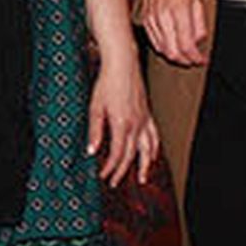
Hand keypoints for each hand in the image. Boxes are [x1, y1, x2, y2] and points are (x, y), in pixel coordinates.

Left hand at [88, 57, 160, 186]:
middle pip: (131, 155)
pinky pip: (154, 136)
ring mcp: (144, 120)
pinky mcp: (147, 114)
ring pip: (148, 149)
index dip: (110, 168)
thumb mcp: (95, 107)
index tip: (103, 175)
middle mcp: (136, 125)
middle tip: (114, 182)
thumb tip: (91, 151)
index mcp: (122, 124)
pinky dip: (154, 149)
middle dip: (123, 171)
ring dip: (144, 165)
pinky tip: (152, 155)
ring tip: (141, 178)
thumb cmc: (107, 83)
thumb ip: (95, 131)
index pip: (118, 154)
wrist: (123, 64)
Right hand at [141, 0, 207, 65]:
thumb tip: (199, 42)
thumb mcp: (198, 3)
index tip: (201, 60)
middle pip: (173, 52)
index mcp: (179, 12)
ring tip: (184, 55)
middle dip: (186, 61)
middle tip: (194, 60)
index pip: (187, 45)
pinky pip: (155, 43)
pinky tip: (172, 47)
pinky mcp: (146, 22)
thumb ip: (200, 25)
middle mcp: (164, 18)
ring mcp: (153, 21)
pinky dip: (165, 49)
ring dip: (175, 57)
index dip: (195, 57)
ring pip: (163, 50)